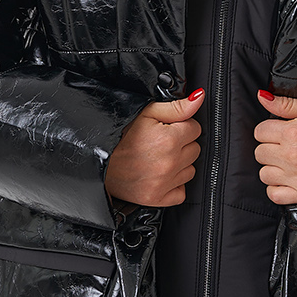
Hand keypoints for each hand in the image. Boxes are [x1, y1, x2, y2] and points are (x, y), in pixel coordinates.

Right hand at [105, 90, 204, 208]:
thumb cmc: (118, 135)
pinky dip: (173, 185)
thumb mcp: (146, 113)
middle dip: (181, 144)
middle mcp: (170, 162)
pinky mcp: (157, 199)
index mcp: (169, 139)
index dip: (181, 126)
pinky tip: (160, 175)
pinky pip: (181, 193)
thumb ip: (177, 107)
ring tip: (158, 158)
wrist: (97, 162)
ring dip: (179, 164)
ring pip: (190, 170)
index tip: (167, 128)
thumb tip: (199, 98)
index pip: (195, 128)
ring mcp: (164, 183)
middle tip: (160, 143)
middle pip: (195, 149)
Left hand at [253, 89, 296, 205]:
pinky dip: (277, 188)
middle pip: (260, 152)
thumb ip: (286, 103)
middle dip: (271, 147)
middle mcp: (292, 156)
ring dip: (273, 167)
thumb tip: (262, 97)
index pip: (259, 131)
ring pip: (264, 174)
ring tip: (289, 162)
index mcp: (294, 132)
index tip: (280, 131)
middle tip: (287, 145)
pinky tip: (288, 178)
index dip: (269, 129)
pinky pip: (274, 195)